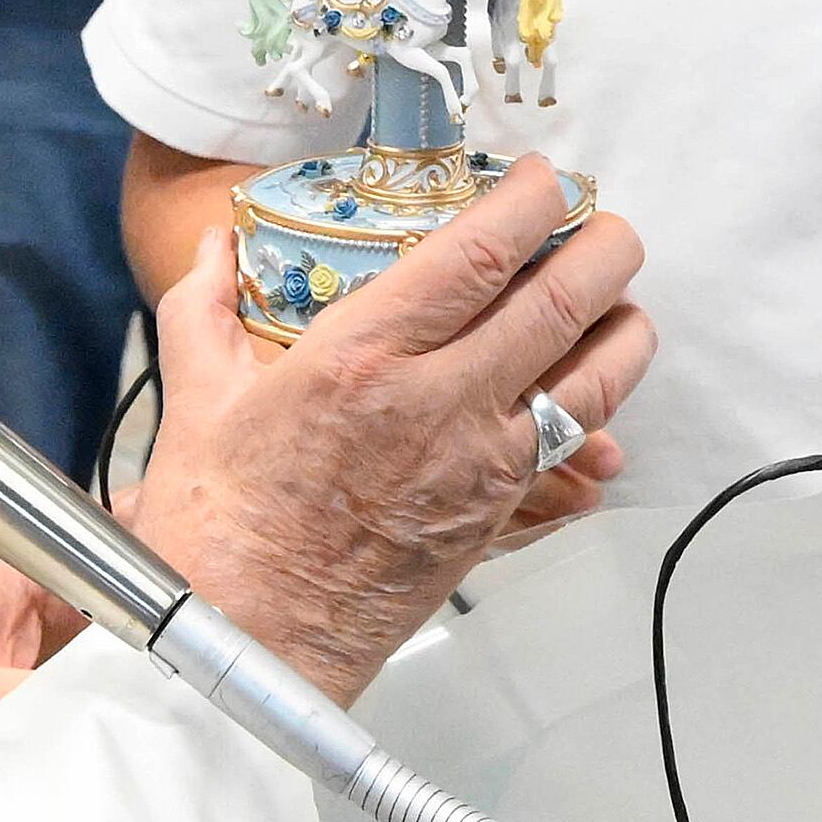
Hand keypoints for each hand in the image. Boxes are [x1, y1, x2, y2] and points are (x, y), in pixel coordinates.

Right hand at [124, 159, 648, 704]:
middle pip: (561, 307)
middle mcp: (436, 406)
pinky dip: (600, 427)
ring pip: (594, 385)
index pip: (476, 256)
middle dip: (604, 251)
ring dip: (624, 333)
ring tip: (622, 305)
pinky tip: (597, 410)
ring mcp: (479, 468)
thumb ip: (205, 304)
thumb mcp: (197, 396)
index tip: (542, 178)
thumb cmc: (216, 529)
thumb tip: (213, 244)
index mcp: (362, 359)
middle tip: (609, 226)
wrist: (246, 642)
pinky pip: (574, 462)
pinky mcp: (495, 520)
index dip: (528, 203)